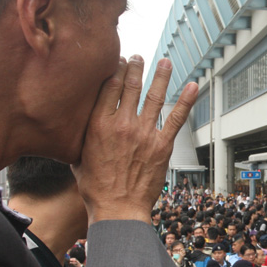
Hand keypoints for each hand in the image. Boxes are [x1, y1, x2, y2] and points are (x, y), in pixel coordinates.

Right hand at [74, 57, 196, 224]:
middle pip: (131, 86)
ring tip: (165, 62)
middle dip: (136, 67)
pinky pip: (177, 118)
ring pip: (155, 96)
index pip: (109, 86)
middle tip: (139, 57)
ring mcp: (144, 133)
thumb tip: (73, 125)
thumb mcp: (77, 157)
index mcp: (98, 124)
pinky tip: (194, 86)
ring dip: (161, 76)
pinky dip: (187, 100)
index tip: (119, 59)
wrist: (117, 209)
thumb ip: (80, 136)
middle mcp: (122, 124)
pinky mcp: (162, 145)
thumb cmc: (96, 188)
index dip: (115, 68)